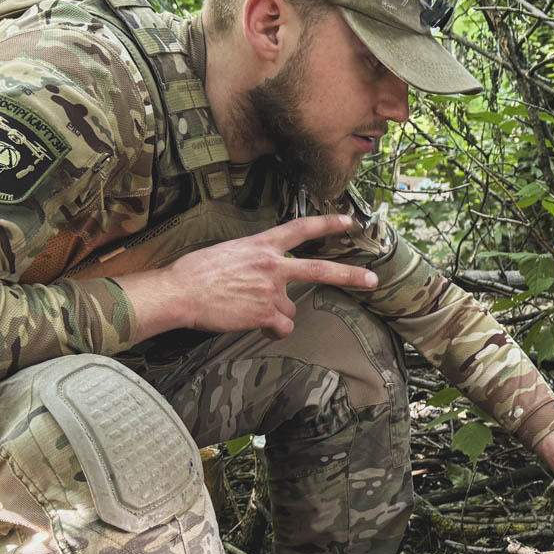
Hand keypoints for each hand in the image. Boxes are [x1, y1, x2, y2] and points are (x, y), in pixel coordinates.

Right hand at [115, 215, 378, 340]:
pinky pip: (282, 327)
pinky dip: (272, 331)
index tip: (347, 221)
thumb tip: (263, 275)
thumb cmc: (195, 273)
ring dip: (276, 314)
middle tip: (372, 280)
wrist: (181, 292)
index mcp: (261, 245)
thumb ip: (253, 260)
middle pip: (320, 269)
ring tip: (247, 311)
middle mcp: (272, 265)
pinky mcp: (266, 313)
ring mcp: (271, 290)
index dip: (326, 224)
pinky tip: (255, 327)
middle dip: (350, 275)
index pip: (300, 229)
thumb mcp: (227, 252)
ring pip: (290, 308)